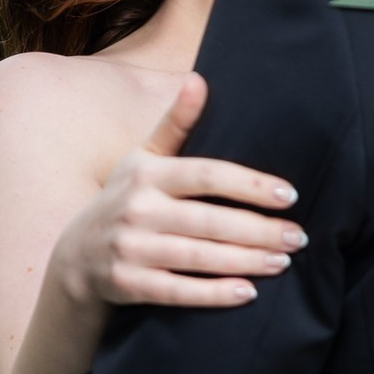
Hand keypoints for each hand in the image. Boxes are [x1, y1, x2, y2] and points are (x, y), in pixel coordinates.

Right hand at [48, 74, 302, 308]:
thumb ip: (176, 125)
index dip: (250, 184)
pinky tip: (249, 292)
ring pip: (197, 257)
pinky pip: (176, 292)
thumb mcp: (144, 159)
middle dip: (258, 230)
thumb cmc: (126, 200)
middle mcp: (135, 209)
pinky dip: (213, 294)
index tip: (290, 195)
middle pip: (208, 220)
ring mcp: (128, 249)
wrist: (75, 259)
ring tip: (283, 262)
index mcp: (147, 174)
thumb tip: (200, 79)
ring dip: (245, 261)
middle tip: (298, 237)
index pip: (207, 174)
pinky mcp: (125, 285)